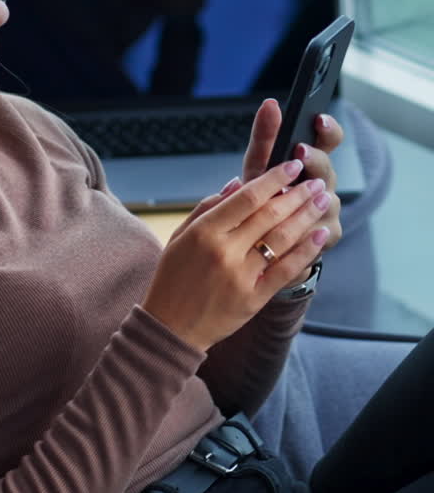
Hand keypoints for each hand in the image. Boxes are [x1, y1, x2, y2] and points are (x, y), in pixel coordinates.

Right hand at [141, 159, 330, 353]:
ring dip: (306, 216)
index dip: (274, 178)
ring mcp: (240, 276)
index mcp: (204, 232)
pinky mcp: (253, 298)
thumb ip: (207, 207)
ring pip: (281, 239)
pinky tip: (320, 234)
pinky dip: (306, 251)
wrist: (170, 326)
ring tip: (322, 201)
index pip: (248, 197)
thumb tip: (237, 182)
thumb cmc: (172, 278)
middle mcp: (223, 251)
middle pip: (270, 215)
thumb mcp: (179, 237)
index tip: (293, 166)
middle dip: (298, 195)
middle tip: (316, 182)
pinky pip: (285, 270)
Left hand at [241, 99, 343, 280]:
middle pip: (327, 168)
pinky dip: (306, 228)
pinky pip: (321, 230)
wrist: (261, 241)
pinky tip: (296, 227)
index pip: (329, 138)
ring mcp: (329, 210)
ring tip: (294, 192)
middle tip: (300, 152)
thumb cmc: (261, 197)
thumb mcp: (259, 166)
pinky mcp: (327, 236)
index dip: (328, 128)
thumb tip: (269, 104)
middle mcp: (324, 183)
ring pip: (326, 200)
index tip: (318, 119)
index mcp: (311, 161)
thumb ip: (265, 138)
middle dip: (314, 159)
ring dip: (310, 197)